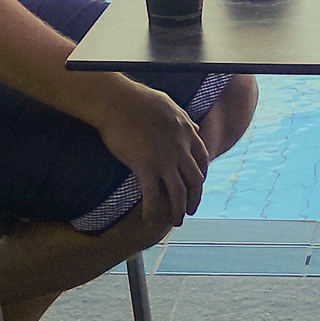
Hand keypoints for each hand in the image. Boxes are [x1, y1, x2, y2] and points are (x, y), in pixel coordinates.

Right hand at [91, 81, 209, 226]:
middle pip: (195, 181)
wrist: (117, 101)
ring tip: (175, 221)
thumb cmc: (138, 99)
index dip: (201, 175)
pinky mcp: (145, 167)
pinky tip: (149, 219)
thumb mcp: (170, 105)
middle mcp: (181, 149)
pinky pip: (153, 195)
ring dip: (178, 210)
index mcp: (187, 133)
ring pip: (179, 192)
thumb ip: (185, 120)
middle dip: (194, 198)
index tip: (197, 185)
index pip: (202, 160)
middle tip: (189, 210)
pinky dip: (153, 210)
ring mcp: (164, 160)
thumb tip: (195, 128)